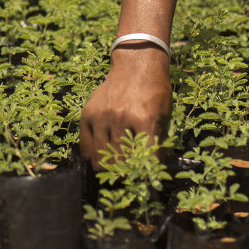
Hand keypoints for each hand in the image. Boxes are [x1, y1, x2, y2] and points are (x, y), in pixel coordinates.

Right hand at [79, 46, 172, 168]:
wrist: (136, 65)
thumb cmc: (154, 92)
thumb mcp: (163, 116)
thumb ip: (156, 142)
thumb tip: (151, 170)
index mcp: (145, 120)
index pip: (144, 159)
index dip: (145, 175)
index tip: (146, 183)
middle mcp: (121, 118)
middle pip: (118, 162)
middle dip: (124, 174)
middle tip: (127, 177)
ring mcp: (102, 116)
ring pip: (99, 158)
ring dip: (107, 168)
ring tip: (114, 169)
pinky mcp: (88, 114)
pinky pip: (85, 145)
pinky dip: (92, 156)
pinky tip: (100, 157)